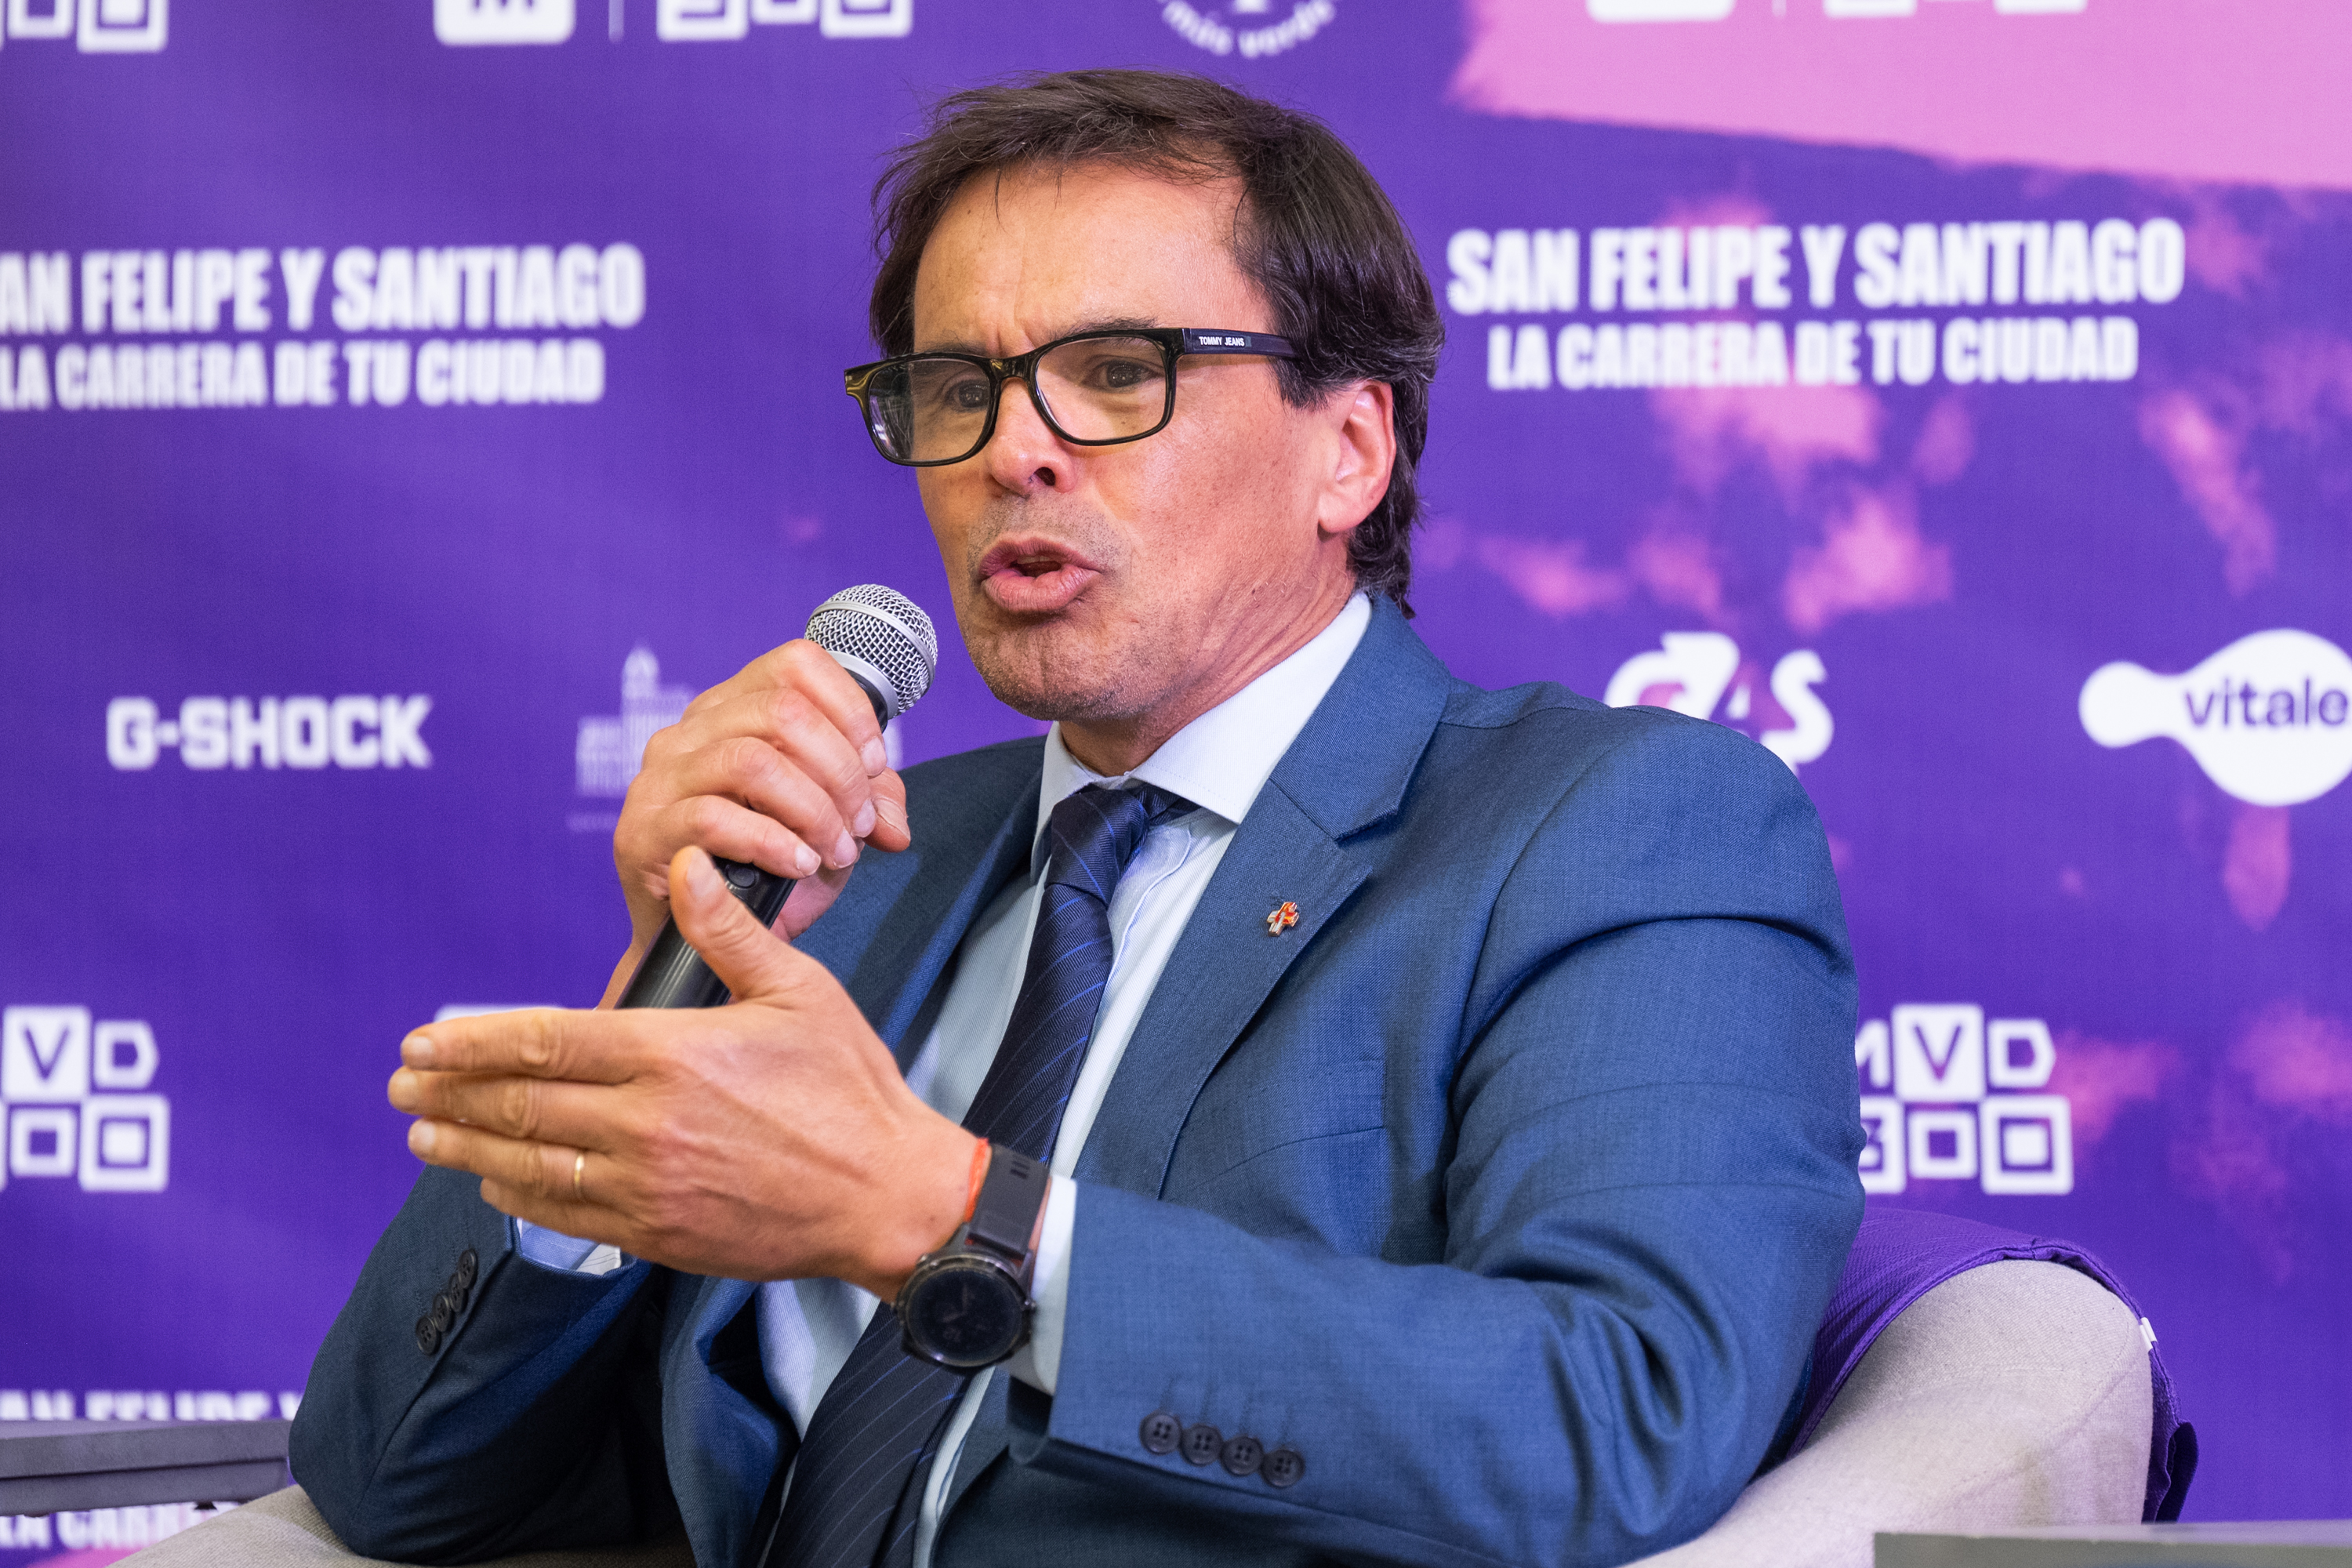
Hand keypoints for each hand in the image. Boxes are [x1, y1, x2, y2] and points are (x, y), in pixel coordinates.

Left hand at [390, 846, 976, 1296]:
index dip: (472, 1040)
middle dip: (450, 1092)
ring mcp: (649, 1184)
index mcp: (673, 1052)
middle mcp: (648, 1121)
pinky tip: (494, 1184)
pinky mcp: (659, 1234)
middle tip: (401, 1085)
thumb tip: (687, 865)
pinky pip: (567, 1214)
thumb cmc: (850, 1090)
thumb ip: (730, 932)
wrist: (887, 1196)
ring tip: (423, 1134)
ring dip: (467, 1147)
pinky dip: (519, 1198)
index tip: (422, 1040)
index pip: (545, 1039)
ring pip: (530, 1164)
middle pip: (520, 1104)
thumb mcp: (799, 992)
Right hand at [608, 639, 912, 985]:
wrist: (709, 943)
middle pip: (783, 712)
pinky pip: (715, 817)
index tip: (875, 764)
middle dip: (841, 771)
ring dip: (813, 810)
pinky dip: (773, 842)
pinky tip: (800, 865)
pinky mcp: (644, 829)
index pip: (795, 664)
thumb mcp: (833, 826)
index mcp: (734, 709)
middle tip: (859, 823)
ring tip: (834, 849)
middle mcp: (690, 730)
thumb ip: (869, 803)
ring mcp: (661, 777)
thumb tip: (892, 820)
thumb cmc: (767, 872)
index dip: (850, 709)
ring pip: (753, 761)